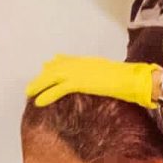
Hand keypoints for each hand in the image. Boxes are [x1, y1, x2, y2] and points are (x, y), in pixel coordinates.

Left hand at [26, 54, 160, 108]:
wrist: (133, 79)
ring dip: (39, 85)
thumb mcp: (112, 75)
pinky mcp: (79, 82)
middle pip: (55, 68)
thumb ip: (101, 76)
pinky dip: (47, 95)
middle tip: (31, 85)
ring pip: (52, 77)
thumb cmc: (129, 79)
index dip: (54, 65)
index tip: (46, 67)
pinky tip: (38, 102)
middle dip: (42, 77)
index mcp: (88, 62)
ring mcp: (79, 71)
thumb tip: (101, 82)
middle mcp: (81, 64)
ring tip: (29, 93)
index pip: (66, 61)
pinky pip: (58, 89)